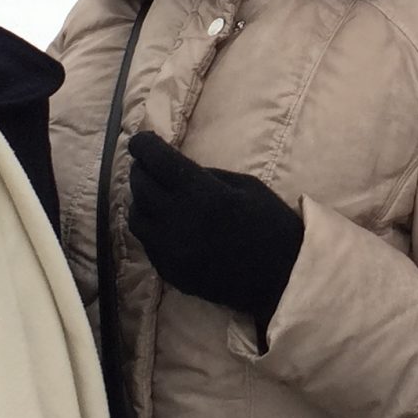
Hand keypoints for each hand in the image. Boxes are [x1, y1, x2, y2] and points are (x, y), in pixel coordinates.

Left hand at [124, 131, 303, 328]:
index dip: (143, 145)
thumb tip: (176, 170)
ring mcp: (170, 250)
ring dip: (141, 201)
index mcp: (200, 193)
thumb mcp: (245, 185)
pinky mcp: (169, 271)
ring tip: (153, 196)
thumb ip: (207, 175)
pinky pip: (148, 244)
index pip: (156, 160)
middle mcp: (177, 220)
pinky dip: (151, 229)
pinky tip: (165, 224)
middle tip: (148, 166)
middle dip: (141, 170)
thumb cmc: (271, 224)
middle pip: (140, 186)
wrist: (282, 276)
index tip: (141, 141)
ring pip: (136, 218)